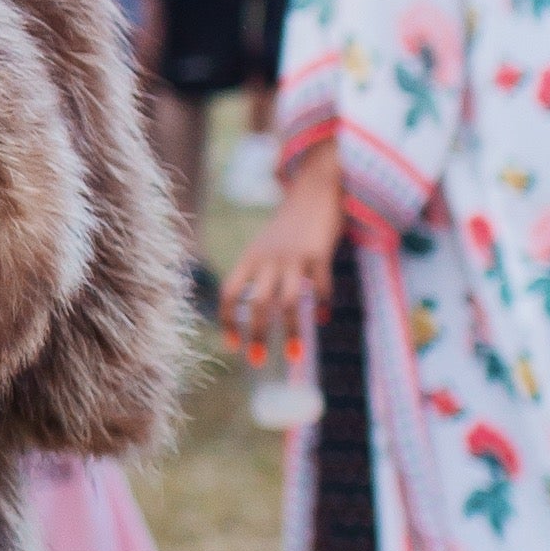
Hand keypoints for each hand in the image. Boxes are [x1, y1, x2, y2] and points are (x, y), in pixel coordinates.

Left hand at [220, 147, 344, 366]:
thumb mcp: (265, 246)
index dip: (227, 321)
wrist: (315, 188)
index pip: (229, 293)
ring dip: (290, 333)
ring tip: (295, 356)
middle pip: (256, 305)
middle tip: (258, 361)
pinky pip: (320, 288)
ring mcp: (293, 257)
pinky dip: (321, 307)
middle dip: (256, 336)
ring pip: (287, 303)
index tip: (233, 346)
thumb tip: (258, 311)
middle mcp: (268, 259)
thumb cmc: (289, 225)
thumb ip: (259, 273)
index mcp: (250, 258)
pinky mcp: (319, 253)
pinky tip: (322, 318)